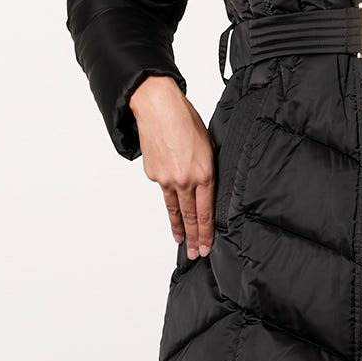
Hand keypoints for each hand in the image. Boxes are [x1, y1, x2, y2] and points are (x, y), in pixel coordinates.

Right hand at [132, 75, 215, 258]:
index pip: (206, 212)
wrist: (157, 106)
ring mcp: (167, 179)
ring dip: (178, 227)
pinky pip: (164, 189)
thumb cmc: (185, 119)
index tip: (206, 247)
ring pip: (174, 209)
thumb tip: (208, 186)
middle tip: (195, 254)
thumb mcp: (208, 145)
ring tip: (180, 241)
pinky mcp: (153, 174)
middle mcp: (185, 180)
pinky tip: (171, 197)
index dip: (206, 233)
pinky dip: (168, 196)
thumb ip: (208, 170)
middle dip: (193, 238)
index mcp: (204, 173)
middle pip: (191, 216)